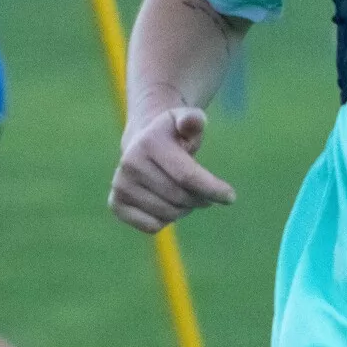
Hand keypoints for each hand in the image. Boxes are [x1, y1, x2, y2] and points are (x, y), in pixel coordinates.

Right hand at [109, 107, 235, 233]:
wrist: (143, 142)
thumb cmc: (174, 134)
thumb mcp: (186, 119)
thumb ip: (193, 120)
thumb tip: (191, 122)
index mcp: (149, 143)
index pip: (187, 175)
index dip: (212, 189)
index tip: (231, 198)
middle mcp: (129, 164)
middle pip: (179, 197)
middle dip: (201, 199)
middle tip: (206, 194)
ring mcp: (120, 185)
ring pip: (167, 214)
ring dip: (186, 209)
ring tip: (186, 195)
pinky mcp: (116, 204)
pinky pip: (152, 226)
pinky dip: (167, 220)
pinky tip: (168, 204)